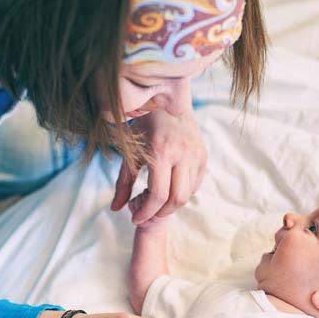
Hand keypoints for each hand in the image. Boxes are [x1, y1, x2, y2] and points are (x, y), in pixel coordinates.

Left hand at [111, 110, 206, 224]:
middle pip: (177, 200)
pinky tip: (168, 185)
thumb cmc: (142, 125)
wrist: (166, 100)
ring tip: (155, 198)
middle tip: (146, 211)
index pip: (158, 194)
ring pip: (188, 194)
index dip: (145, 212)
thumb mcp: (130, 153)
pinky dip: (181, 192)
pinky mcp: (203, 155)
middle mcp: (183, 153)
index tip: (135, 218)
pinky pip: (195, 184)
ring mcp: (196, 154)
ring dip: (171, 204)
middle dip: (160, 212)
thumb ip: (123, 183)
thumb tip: (115, 209)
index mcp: (161, 151)